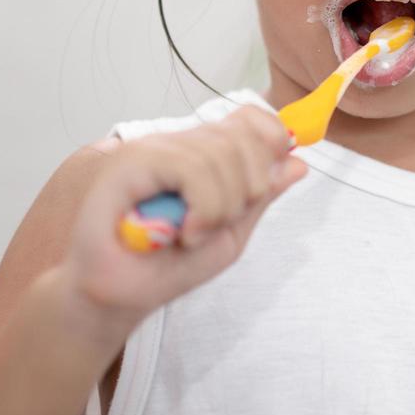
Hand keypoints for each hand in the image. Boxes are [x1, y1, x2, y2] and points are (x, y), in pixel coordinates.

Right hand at [59, 105, 306, 332]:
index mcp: (203, 153)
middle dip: (250, 187)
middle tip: (221, 223)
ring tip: (195, 235)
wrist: (117, 296)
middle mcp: (180, 144)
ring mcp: (154, 148)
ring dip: (222, 207)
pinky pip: (192, 168)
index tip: (264, 185)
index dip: (271, 140)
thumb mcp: (231, 233)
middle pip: (244, 135)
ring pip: (222, 153)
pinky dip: (203, 207)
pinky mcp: (132, 162)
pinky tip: (186, 233)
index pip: (249, 118)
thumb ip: (260, 197)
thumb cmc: (167, 266)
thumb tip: (298, 163)